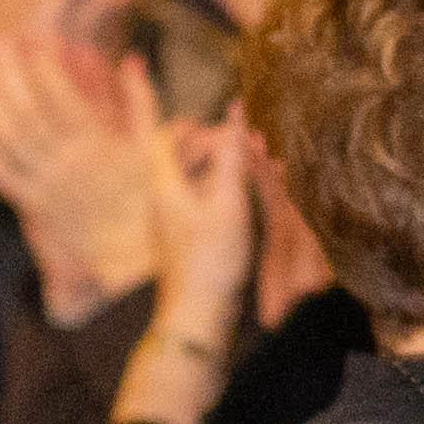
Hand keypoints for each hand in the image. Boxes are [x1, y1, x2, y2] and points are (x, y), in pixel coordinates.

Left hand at [0, 27, 168, 323]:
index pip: (63, 100)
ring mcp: (45, 185)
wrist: (125, 250)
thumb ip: (142, 100)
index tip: (32, 42)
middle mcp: (67, 164)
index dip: (44, 70)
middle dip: (9, 75)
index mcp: (98, 146)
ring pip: (8, 140)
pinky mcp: (30, 203)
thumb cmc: (142, 192)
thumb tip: (131, 58)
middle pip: (28, 114)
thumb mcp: (151, 144)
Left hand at [117, 123, 266, 423]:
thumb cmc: (212, 258)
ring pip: (194, 182)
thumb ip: (232, 154)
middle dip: (215, 145)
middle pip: (180, 158)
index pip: (164, 137)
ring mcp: (172, 223)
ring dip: (224, 170)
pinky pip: (202, 204)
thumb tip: (234, 107)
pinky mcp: (186, 242)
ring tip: (260, 169)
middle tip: (250, 143)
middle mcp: (163, 200)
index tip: (220, 120)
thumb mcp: (228, 200)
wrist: (198, 316)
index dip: (190, 123)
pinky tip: (254, 202)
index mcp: (165, 185)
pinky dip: (225, 194)